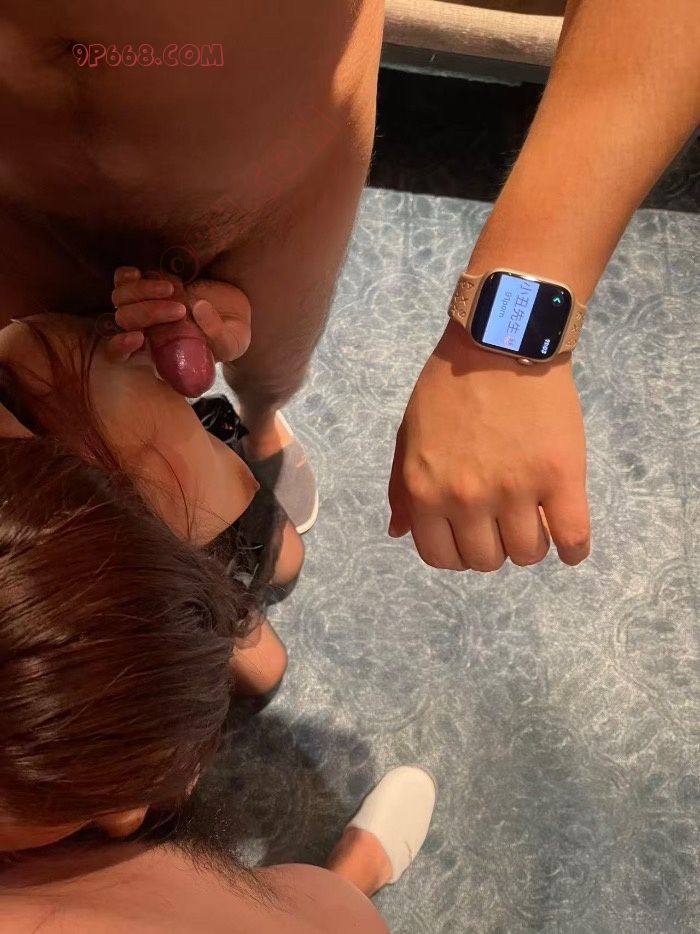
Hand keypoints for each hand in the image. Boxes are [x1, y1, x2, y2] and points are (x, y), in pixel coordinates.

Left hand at [107, 266, 250, 363]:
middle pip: (124, 320)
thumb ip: (217, 335)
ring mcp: (144, 305)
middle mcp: (145, 329)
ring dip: (142, 291)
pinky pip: (124, 279)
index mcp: (158, 352)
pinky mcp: (148, 283)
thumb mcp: (231, 343)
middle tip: (180, 310)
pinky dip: (129, 276)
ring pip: (121, 298)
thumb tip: (198, 308)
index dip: (121, 347)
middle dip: (148, 313)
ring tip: (173, 289)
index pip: (122, 356)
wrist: (235, 309)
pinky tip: (144, 274)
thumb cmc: (231, 334)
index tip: (140, 338)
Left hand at [388, 322, 589, 570]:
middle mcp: (467, 500)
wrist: (500, 341)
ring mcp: (515, 491)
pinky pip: (572, 537)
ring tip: (535, 519)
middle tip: (504, 521)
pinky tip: (570, 544)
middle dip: (494, 546)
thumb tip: (399, 532)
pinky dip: (573, 549)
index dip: (458, 552)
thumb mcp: (408, 434)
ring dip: (531, 545)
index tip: (472, 535)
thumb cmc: (448, 385)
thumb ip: (401, 487)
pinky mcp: (559, 477)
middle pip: (486, 560)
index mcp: (425, 492)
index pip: (440, 556)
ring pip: (527, 553)